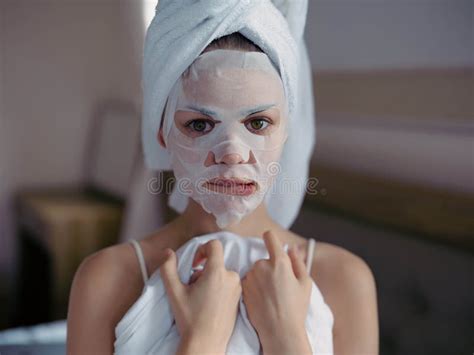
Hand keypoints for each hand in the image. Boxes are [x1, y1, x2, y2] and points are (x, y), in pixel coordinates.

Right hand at [159, 239, 240, 352]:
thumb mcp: (174, 292)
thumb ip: (168, 268)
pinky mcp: (240, 298)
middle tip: (193, 288)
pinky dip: (218, 288)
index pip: (214, 245)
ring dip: (210, 279)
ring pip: (222, 273)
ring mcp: (237, 288)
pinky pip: (228, 284)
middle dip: (203, 271)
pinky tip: (210, 303)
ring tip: (201, 297)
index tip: (194, 264)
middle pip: (216, 262)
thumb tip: (168, 252)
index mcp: (217, 272)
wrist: (206, 343)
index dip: (202, 250)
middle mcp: (231, 278)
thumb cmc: (190, 318)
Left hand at [241, 231, 311, 351]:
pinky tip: (261, 299)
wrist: (279, 331)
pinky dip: (252, 287)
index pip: (270, 237)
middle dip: (268, 267)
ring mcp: (250, 277)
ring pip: (254, 271)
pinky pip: (247, 282)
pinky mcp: (242, 288)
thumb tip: (291, 247)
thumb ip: (297, 261)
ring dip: (259, 278)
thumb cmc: (296, 308)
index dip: (271, 238)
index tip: (270, 241)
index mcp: (279, 262)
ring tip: (270, 295)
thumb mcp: (305, 283)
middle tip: (277, 285)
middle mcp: (261, 266)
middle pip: (262, 259)